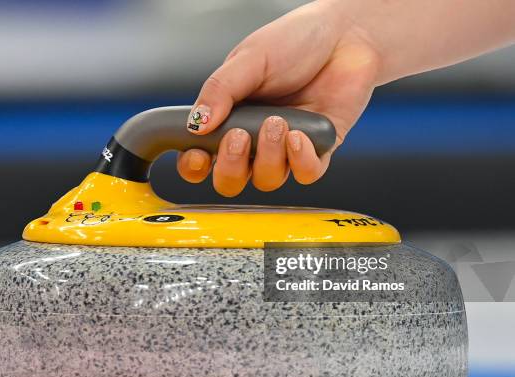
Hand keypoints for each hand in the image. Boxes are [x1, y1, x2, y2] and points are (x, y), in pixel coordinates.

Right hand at [177, 1, 380, 196]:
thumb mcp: (250, 58)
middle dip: (230, 168)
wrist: (346, 32)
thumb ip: (220, 90)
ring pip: (267, 180)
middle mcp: (255, 138)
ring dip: (268, 157)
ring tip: (277, 122)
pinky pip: (305, 174)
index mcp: (229, 116)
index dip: (194, 166)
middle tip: (239, 137)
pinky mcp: (318, 149)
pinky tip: (298, 135)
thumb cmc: (296, 40)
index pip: (201, 156)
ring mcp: (286, 147)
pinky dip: (300, 161)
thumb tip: (196, 124)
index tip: (197, 155)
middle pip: (231, 180)